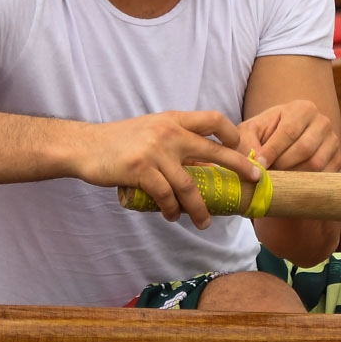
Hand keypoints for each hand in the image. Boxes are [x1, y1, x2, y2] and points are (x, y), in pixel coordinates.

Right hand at [74, 111, 261, 228]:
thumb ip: (175, 141)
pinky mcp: (140, 170)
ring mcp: (155, 151)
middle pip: (213, 150)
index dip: (232, 133)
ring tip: (203, 222)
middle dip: (238, 165)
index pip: (212, 119)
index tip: (242, 148)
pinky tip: (171, 216)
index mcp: (173, 119)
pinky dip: (171, 209)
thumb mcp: (152, 131)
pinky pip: (165, 196)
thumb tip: (202, 163)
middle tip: (254, 179)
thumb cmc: (120, 141)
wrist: (86, 146)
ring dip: (199, 208)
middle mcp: (168, 132)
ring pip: (189, 185)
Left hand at [238, 100, 340, 174]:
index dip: (273, 151)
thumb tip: (252, 162)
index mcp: (303, 109)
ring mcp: (333, 142)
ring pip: (316, 165)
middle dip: (283, 165)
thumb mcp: (251, 131)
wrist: (286, 142)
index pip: (289, 131)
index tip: (259, 165)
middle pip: (305, 149)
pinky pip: (325, 177)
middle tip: (267, 175)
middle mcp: (323, 122)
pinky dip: (308, 184)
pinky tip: (292, 185)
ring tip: (278, 179)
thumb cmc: (265, 134)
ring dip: (294, 176)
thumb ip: (246, 142)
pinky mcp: (338, 161)